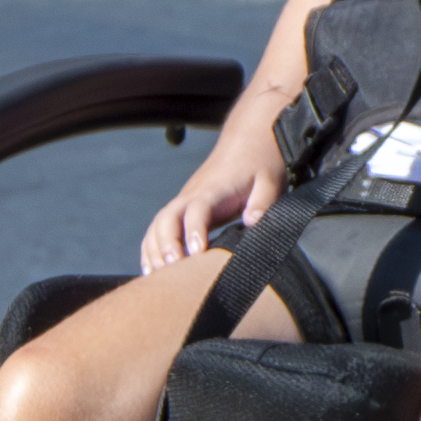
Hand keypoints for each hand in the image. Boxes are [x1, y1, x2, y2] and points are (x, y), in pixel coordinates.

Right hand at [140, 129, 281, 269]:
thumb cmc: (259, 163)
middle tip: (172, 269)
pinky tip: (151, 270)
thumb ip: (262, 201)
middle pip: (167, 218)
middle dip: (166, 245)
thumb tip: (253, 221)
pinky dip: (150, 249)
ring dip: (154, 250)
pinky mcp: (182, 210)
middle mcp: (192, 195)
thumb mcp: (270, 180)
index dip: (193, 229)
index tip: (196, 252)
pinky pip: (158, 229)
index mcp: (213, 189)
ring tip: (158, 277)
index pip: (197, 208)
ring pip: (158, 225)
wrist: (247, 143)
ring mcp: (183, 202)